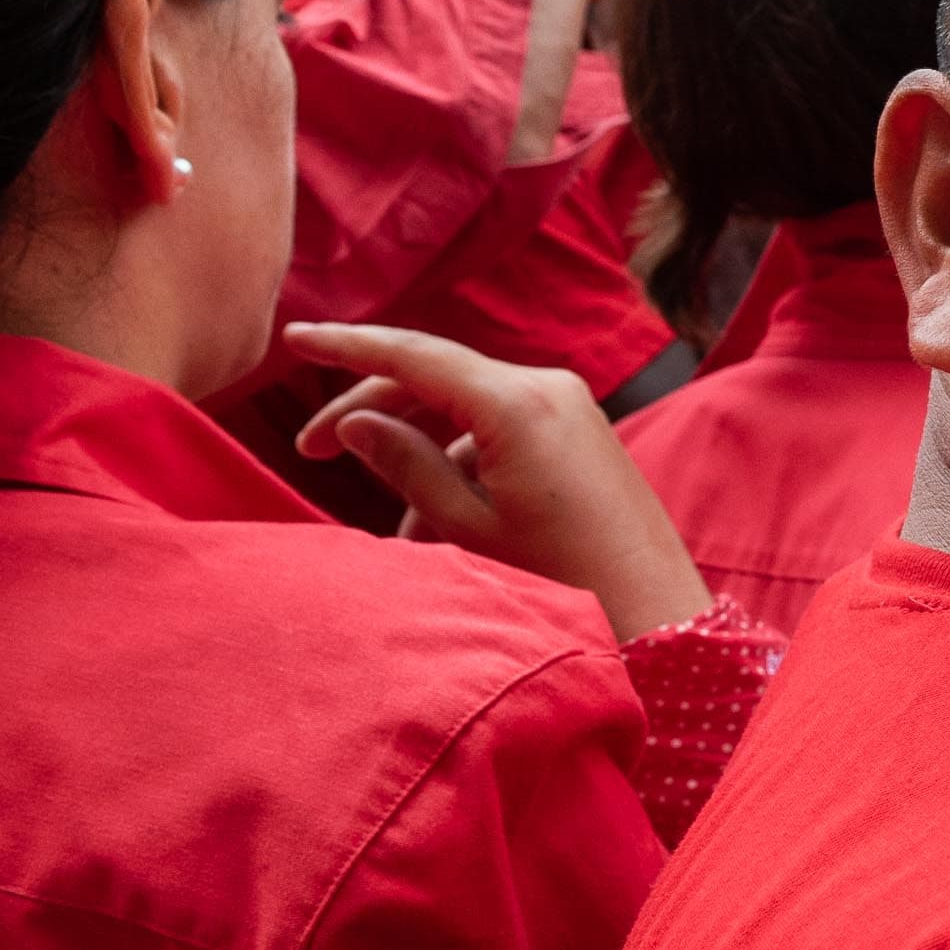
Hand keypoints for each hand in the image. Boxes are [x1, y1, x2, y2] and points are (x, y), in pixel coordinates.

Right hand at [286, 323, 714, 641]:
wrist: (656, 612)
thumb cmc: (563, 578)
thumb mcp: (467, 527)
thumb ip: (405, 465)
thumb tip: (359, 421)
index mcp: (516, 403)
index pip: (412, 354)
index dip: (346, 344)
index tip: (294, 337)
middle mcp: (547, 387)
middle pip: (435, 378)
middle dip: (372, 412)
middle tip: (313, 452)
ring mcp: (570, 407)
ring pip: (465, 412)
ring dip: (420, 458)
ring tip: (398, 537)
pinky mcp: (580, 433)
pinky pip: (501, 433)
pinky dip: (462, 468)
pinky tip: (442, 532)